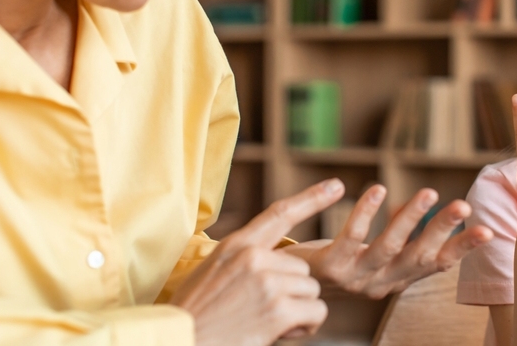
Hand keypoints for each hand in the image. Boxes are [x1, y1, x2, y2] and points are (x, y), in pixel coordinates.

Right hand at [170, 178, 345, 345]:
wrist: (180, 341)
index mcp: (238, 245)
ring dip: (298, 310)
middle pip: (303, 268)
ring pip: (312, 290)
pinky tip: (279, 332)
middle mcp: (255, 258)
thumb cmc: (195, 313)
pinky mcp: (279, 310)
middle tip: (263, 310)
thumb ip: (243, 258)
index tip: (336, 186)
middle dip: (292, 292)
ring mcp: (268, 282)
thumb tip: (271, 258)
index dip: (312, 198)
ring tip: (266, 322)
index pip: (281, 214)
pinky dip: (305, 326)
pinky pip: (317, 312)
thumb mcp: (213, 271)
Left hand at [290, 184, 493, 298]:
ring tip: (428, 192)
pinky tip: (378, 189)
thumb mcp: (375, 258)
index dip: (462, 249)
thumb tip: (422, 206)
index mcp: (396, 280)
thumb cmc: (337, 266)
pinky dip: (366, 212)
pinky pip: (352, 237)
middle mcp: (381, 283)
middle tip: (463, 207)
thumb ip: (400, 237)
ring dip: (410, 219)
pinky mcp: (331, 267)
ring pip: (389, 247)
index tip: (488, 232)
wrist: (287, 290)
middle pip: (418, 256)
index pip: (436, 264)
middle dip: (442, 231)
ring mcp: (356, 277)